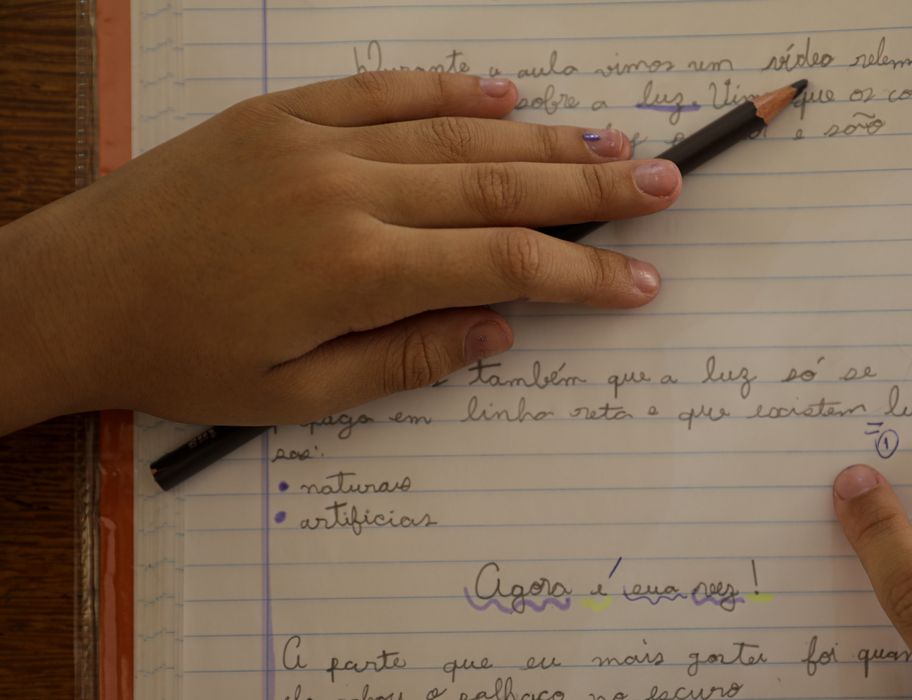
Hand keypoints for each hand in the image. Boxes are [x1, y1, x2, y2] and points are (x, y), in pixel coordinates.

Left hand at [0, 71, 680, 432]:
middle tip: (664, 180)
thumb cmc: (180, 357)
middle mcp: (347, 190)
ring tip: (611, 142)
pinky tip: (504, 94)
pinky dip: (449, 88)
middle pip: (497, 184)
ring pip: (454, 132)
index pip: (502, 263)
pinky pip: (382, 89)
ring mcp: (314, 141)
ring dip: (541, 138)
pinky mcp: (282, 114)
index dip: (582, 271)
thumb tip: (498, 331)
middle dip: (590, 187)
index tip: (640, 278)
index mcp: (354, 270)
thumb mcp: (296, 394)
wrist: (70, 290)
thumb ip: (407, 360)